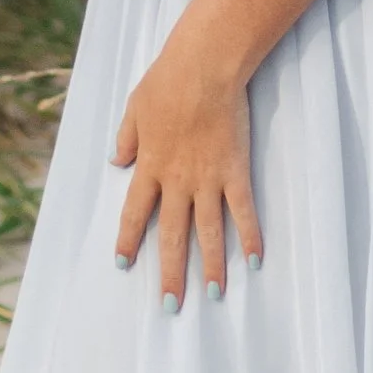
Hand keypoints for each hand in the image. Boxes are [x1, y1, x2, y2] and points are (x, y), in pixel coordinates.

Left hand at [112, 6, 262, 307]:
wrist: (204, 66)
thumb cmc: (167, 81)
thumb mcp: (134, 108)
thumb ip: (126, 138)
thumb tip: (116, 161)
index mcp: (149, 166)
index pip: (135, 213)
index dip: (129, 240)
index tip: (125, 264)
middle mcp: (177, 181)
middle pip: (172, 235)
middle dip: (171, 273)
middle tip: (171, 306)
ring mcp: (208, 179)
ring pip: (209, 232)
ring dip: (212, 265)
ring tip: (214, 295)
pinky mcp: (235, 171)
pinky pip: (243, 210)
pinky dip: (251, 235)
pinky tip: (256, 260)